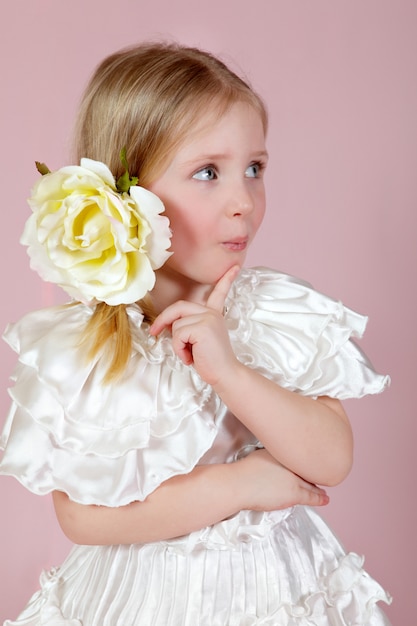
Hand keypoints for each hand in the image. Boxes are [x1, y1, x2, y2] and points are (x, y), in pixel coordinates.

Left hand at [149, 265, 239, 384]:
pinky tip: (191, 357)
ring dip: (177, 344)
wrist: (225, 374)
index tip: (235, 267)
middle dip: (163, 320)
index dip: (226, 280)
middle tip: (154, 332)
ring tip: (190, 354)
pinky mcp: (203, 327)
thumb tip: (169, 324)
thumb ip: (189, 326)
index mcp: (214, 314)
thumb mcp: (198, 339)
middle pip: (179, 307)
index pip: (219, 293)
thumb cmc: (210, 361)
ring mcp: (208, 318)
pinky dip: (179, 349)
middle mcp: (212, 313)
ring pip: (176, 325)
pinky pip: (178, 335)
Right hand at [238, 448, 329, 509]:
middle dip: (315, 476)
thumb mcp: (260, 454)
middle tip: (322, 478)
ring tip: (324, 492)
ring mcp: (294, 479)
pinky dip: (319, 498)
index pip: (301, 459)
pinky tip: (325, 499)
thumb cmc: (244, 470)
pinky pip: (311, 498)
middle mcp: (292, 465)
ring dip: (318, 488)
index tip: (311, 467)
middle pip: (307, 472)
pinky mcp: (294, 495)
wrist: (241, 484)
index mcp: (284, 454)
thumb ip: (272, 456)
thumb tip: (275, 460)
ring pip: (311, 484)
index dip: (307, 464)